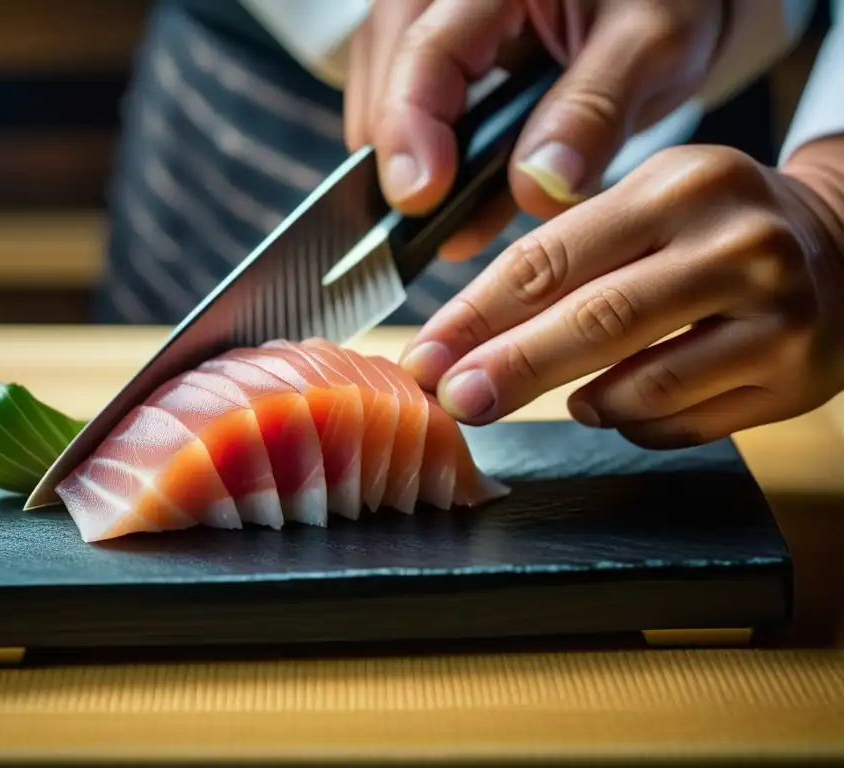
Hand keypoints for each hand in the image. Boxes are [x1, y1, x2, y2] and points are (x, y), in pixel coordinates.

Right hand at [344, 0, 726, 260]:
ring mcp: (429, 23)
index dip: (412, 131)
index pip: (427, 52)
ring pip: (386, 105)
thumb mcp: (650, 43)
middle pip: (388, 84)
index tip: (422, 198)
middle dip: (405, 162)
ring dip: (416, 169)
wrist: (651, 6)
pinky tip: (458, 208)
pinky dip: (432, 166)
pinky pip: (410, 117)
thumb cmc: (657, 4)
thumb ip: (594, 109)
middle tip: (435, 233)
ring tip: (452, 227)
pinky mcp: (433, 59)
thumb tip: (538, 188)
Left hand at [397, 142, 843, 447]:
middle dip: (511, 370)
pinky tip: (622, 403)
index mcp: (677, 188)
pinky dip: (632, 423)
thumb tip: (462, 338)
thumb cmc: (709, 229)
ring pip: (641, 388)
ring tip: (567, 398)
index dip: (476, 317)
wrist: (841, 244)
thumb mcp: (642, 206)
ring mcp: (775, 317)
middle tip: (457, 401)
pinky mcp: (794, 378)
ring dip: (582, 403)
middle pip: (595, 322)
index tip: (427, 357)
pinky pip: (681, 425)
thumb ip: (562, 259)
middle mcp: (734, 247)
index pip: (552, 258)